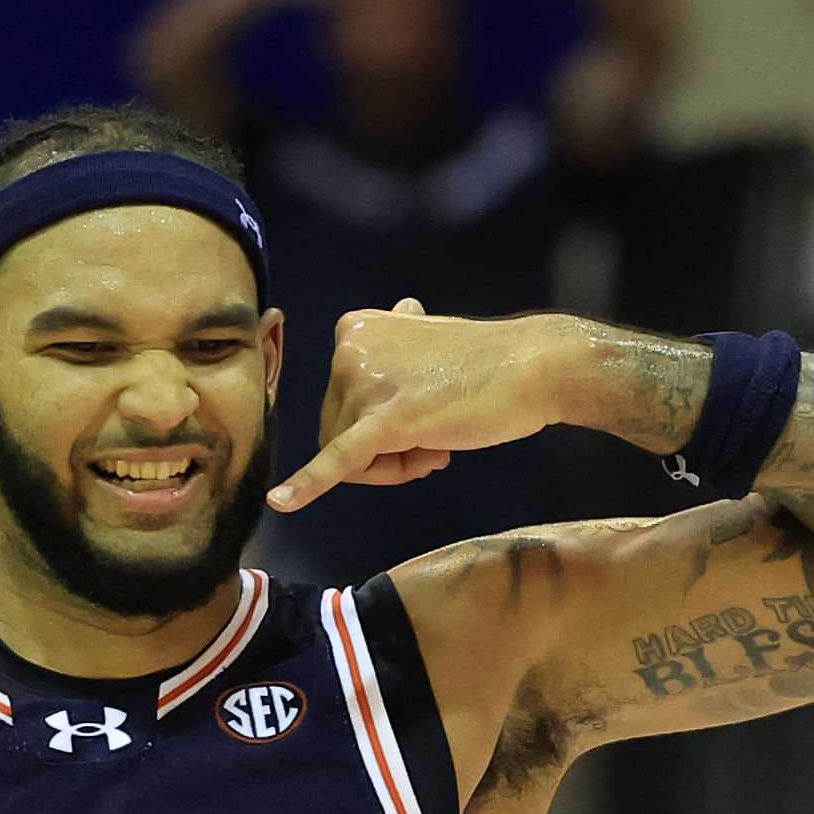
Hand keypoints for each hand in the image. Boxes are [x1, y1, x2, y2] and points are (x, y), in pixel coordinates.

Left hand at [270, 302, 571, 512]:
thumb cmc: (486, 362)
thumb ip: (401, 341)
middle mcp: (348, 351)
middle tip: (436, 441)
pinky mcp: (385, 421)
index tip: (424, 416)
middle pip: (340, 432)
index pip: (341, 403)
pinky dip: (309, 485)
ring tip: (440, 445)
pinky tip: (281, 503)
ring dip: (397, 466)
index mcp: (354, 331)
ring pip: (353, 459)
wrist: (531, 366)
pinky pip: (340, 460)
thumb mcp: (426, 343)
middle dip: (385, 452)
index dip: (378, 425)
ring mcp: (365, 384)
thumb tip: (403, 310)